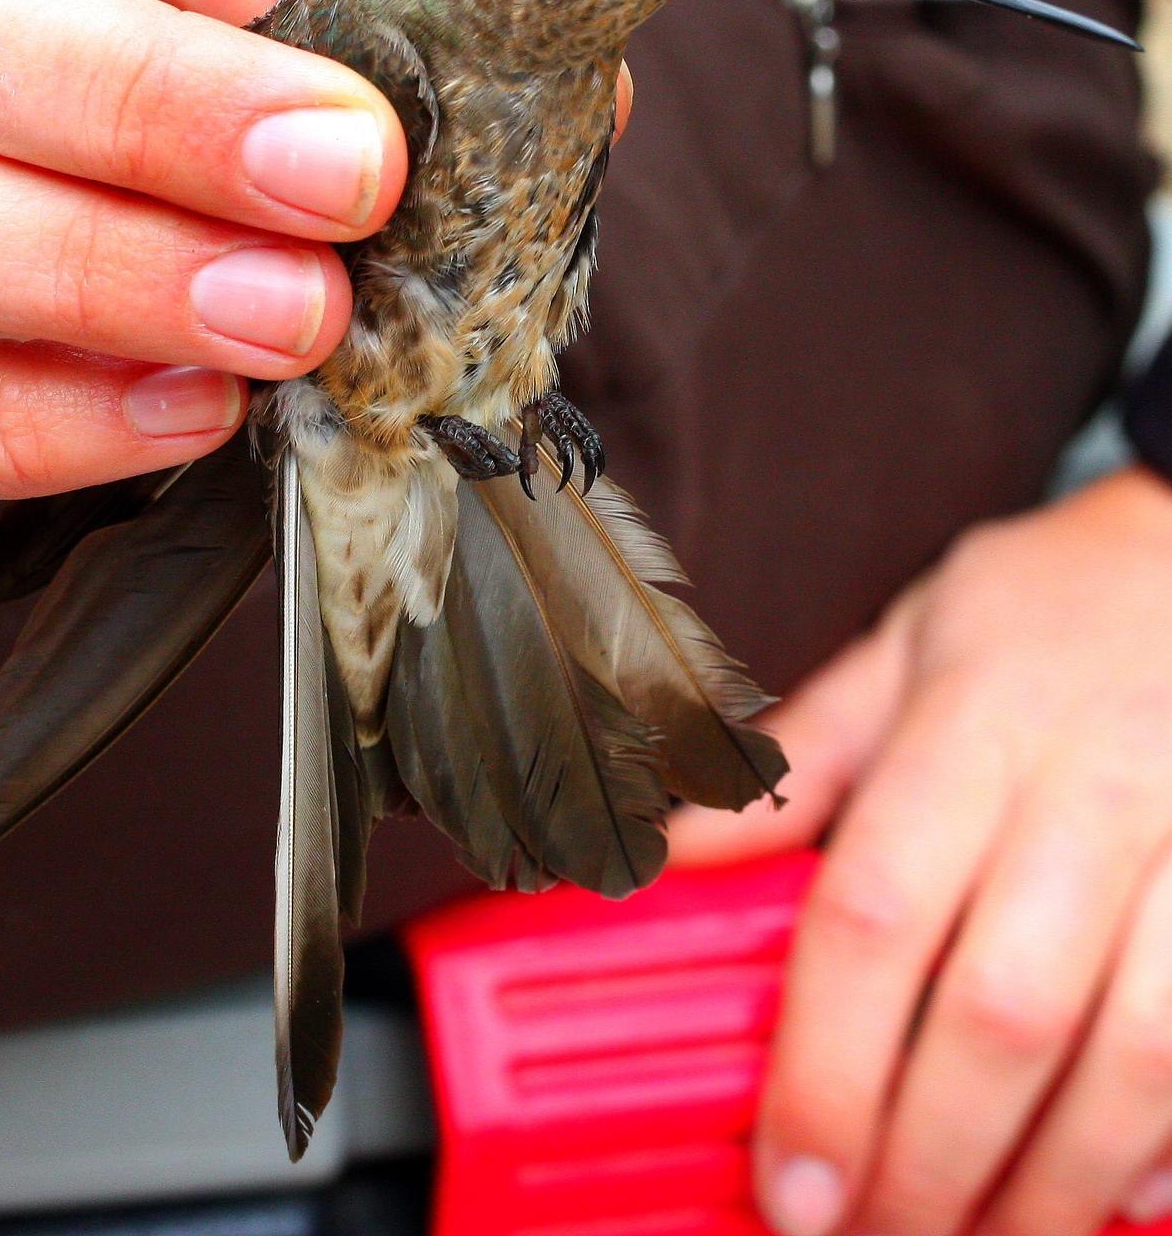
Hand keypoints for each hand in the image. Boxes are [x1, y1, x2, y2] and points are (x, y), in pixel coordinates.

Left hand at [670, 465, 1171, 1234]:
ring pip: (1133, 1054)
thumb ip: (792, 765)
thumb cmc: (1039, 612)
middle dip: (928, 1159)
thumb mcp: (903, 653)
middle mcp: (1089, 791)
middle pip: (1000, 1011)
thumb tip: (662, 849)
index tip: (789, 1174)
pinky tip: (1112, 1199)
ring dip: (1048, 1184)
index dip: (825, 1063)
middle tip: (863, 1234)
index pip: (874, 913)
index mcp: (971, 728)